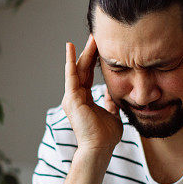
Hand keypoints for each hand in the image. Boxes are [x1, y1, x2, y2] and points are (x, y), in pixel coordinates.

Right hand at [61, 35, 122, 152]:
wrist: (99, 148)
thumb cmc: (105, 136)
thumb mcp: (112, 115)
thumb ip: (110, 104)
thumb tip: (112, 96)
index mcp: (84, 100)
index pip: (88, 75)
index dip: (94, 60)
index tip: (102, 46)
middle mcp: (75, 97)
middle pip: (82, 69)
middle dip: (90, 52)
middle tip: (96, 35)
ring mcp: (72, 97)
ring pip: (78, 69)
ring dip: (84, 52)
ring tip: (90, 37)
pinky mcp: (72, 98)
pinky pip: (71, 76)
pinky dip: (70, 61)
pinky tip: (70, 48)